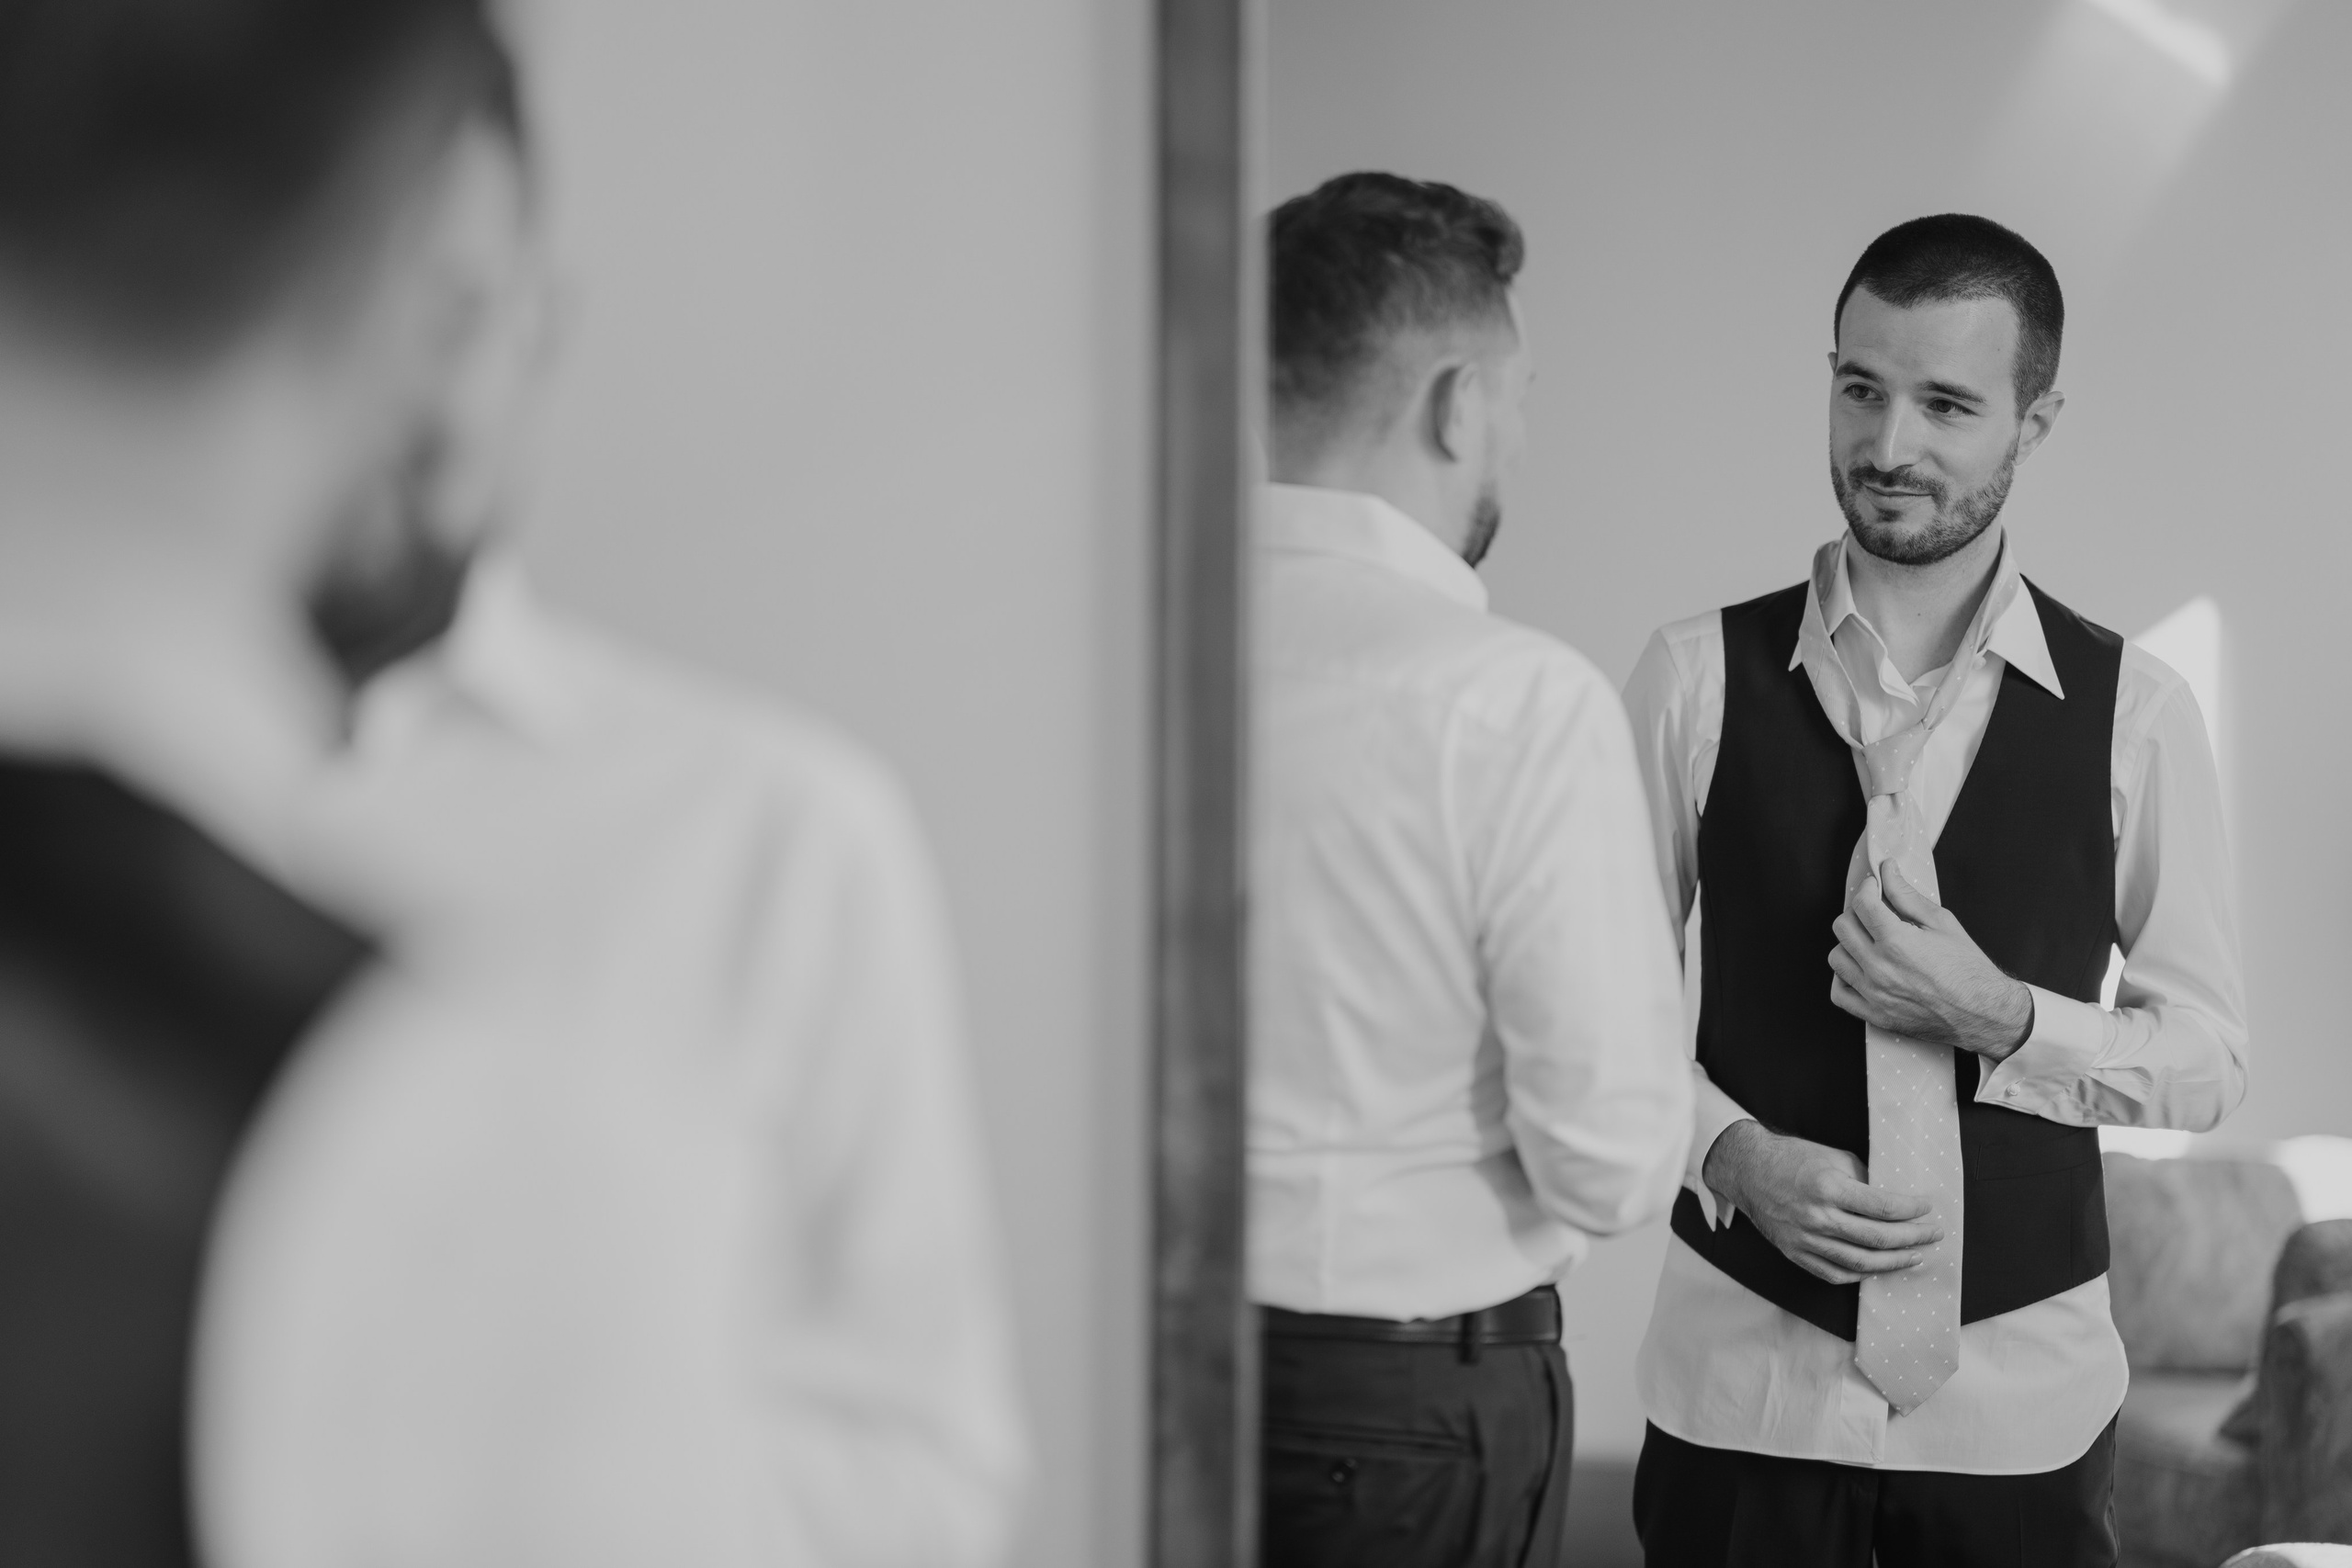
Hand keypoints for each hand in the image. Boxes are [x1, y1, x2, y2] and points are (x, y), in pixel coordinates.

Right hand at [1702, 1120, 1943, 1284]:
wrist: (1747, 1171)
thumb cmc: (1792, 1158)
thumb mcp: (1832, 1157)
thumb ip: (1864, 1179)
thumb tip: (1896, 1200)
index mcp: (1828, 1188)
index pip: (1883, 1207)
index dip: (1912, 1210)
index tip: (1928, 1207)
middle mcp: (1817, 1217)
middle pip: (1878, 1239)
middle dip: (1913, 1237)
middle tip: (1933, 1234)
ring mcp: (1805, 1240)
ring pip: (1860, 1264)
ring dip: (1894, 1262)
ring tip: (1915, 1256)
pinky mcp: (1795, 1254)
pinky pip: (1835, 1274)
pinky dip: (1862, 1274)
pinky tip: (1879, 1267)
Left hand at [1829, 860, 2033, 1060]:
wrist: (1984, 1012)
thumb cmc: (1968, 970)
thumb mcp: (1942, 922)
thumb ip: (1906, 895)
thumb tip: (1887, 870)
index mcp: (1896, 942)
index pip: (1861, 904)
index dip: (1866, 888)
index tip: (1873, 887)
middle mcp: (1880, 968)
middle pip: (1842, 928)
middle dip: (1855, 913)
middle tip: (1872, 913)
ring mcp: (1874, 994)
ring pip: (1837, 958)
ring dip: (1849, 945)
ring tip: (1870, 943)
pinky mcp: (1875, 1015)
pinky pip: (1839, 993)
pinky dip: (1844, 979)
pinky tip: (1861, 970)